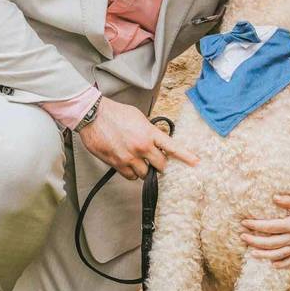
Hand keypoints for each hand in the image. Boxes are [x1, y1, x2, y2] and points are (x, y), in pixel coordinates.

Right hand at [78, 97, 198, 179]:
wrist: (93, 115)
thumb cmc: (114, 113)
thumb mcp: (139, 117)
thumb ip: (150, 130)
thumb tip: (155, 140)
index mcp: (149, 133)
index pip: (173, 147)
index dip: (186, 157)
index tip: (196, 163)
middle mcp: (142, 147)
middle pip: (160, 166)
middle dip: (160, 165)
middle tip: (156, 161)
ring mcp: (129, 157)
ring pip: (144, 174)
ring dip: (144, 169)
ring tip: (138, 160)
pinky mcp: (117, 164)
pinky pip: (130, 177)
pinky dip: (131, 173)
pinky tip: (128, 164)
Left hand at [240, 192, 289, 268]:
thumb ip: (287, 200)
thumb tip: (273, 198)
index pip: (270, 227)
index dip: (255, 225)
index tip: (244, 223)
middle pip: (270, 243)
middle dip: (254, 240)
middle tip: (242, 236)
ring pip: (278, 254)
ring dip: (263, 255)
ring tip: (251, 253)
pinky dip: (281, 264)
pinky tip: (271, 264)